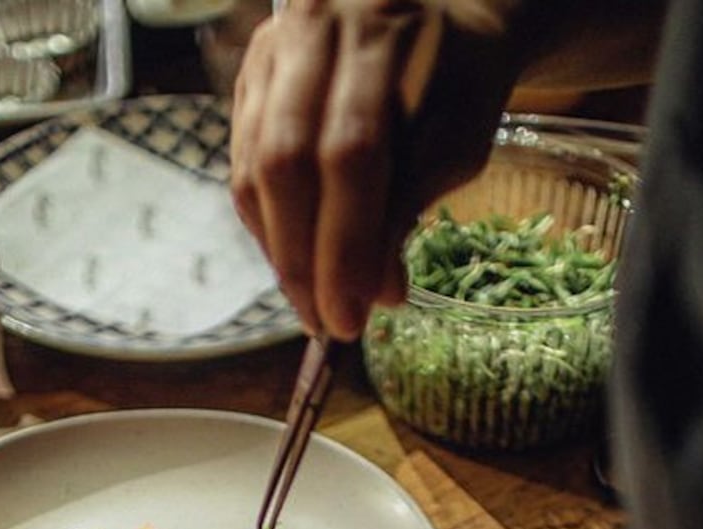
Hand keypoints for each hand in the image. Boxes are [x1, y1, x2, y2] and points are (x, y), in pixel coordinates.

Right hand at [230, 0, 525, 339]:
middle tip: (326, 324)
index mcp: (381, 32)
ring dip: (281, 253)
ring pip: (254, 170)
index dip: (346, 246)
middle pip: (285, 163)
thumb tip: (373, 297)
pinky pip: (243, 167)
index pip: (350, 154)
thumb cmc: (460, 83)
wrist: (441, 16)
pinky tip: (295, 262)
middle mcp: (313, 28)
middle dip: (303, 261)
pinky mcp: (251, 78)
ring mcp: (272, 50)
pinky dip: (268, 228)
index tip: (351, 317)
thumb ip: (409, 211)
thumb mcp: (456, 144)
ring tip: (313, 304)